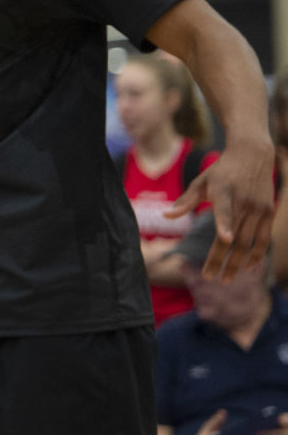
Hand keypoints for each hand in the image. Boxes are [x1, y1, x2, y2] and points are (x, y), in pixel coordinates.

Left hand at [167, 138, 275, 280]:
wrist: (253, 155)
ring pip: (249, 242)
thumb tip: (166, 216)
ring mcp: (258, 208)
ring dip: (238, 263)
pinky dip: (257, 255)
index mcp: (224, 191)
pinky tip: (248, 268)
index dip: (224, 224)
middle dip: (222, 259)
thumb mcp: (202, 181)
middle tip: (210, 278)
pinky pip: (263, 239)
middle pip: (234, 236)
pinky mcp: (268, 212)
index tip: (225, 239)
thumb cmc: (221, 171)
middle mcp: (243, 201)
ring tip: (226, 280)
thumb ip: (186, 201)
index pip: (224, 209)